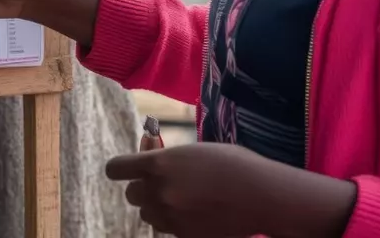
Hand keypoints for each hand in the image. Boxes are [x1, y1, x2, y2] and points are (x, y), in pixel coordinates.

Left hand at [106, 143, 354, 237]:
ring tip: (183, 199)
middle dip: (143, 189)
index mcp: (159, 164)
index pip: (117, 168)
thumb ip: (165, 158)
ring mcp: (171, 216)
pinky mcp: (183, 236)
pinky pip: (167, 229)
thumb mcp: (194, 151)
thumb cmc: (232, 164)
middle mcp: (159, 191)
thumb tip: (145, 155)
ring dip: (157, 208)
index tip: (124, 170)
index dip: (120, 169)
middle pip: (131, 195)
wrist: (262, 195)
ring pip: (147, 215)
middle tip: (164, 184)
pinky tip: (196, 213)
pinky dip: (175, 223)